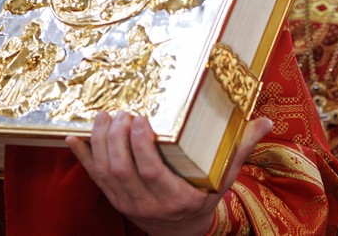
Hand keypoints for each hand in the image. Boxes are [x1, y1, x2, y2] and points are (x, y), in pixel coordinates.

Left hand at [67, 111, 272, 235]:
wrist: (182, 231)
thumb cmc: (204, 197)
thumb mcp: (224, 177)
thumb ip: (239, 149)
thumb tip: (265, 121)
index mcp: (175, 198)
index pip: (152, 172)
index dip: (140, 146)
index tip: (141, 119)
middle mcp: (147, 204)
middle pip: (123, 170)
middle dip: (117, 138)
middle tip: (122, 112)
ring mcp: (127, 203)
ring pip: (106, 173)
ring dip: (100, 142)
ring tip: (104, 116)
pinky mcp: (113, 199)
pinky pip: (93, 179)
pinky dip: (82, 157)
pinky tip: (72, 137)